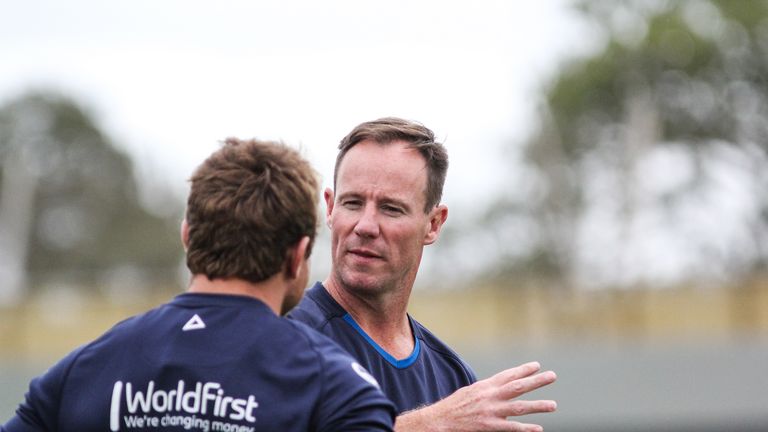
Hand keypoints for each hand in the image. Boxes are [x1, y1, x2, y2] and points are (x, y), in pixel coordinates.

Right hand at [395, 361, 556, 431]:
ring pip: (519, 407)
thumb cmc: (455, 406)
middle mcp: (490, 395)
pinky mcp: (489, 425)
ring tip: (553, 405)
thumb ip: (488, 390)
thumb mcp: (471, 392)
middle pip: (517, 386)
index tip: (537, 365)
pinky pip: (510, 427)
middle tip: (552, 376)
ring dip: (537, 405)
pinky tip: (538, 428)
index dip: (523, 370)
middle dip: (536, 381)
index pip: (508, 375)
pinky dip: (525, 428)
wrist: (440, 419)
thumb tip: (502, 389)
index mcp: (485, 386)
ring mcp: (491, 411)